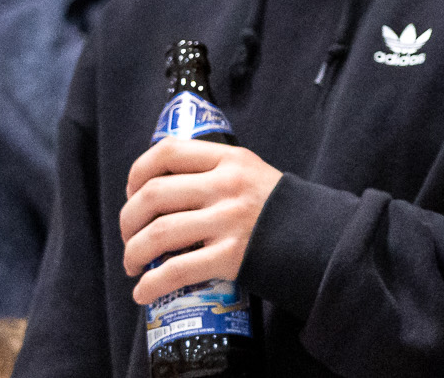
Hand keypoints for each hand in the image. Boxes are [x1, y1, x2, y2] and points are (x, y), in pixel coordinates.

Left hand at [121, 138, 281, 304]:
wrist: (315, 235)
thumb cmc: (274, 207)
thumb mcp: (248, 171)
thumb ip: (212, 172)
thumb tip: (160, 190)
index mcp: (229, 159)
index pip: (167, 152)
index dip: (137, 173)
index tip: (133, 192)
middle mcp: (226, 185)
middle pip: (153, 195)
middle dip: (128, 221)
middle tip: (129, 237)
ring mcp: (228, 220)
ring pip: (158, 233)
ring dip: (133, 253)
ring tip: (134, 264)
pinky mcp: (231, 255)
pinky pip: (176, 271)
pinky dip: (151, 284)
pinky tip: (143, 292)